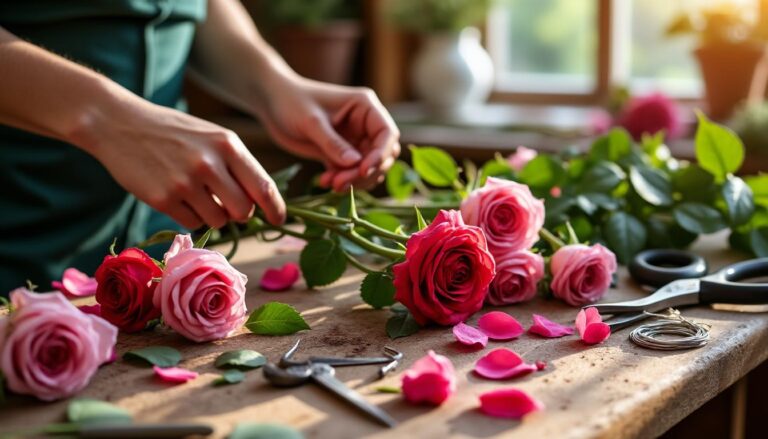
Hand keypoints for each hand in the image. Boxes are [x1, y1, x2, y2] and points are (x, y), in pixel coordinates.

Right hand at [76, 98, 285, 228]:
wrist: (118, 123)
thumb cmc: (173, 132)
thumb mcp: (211, 137)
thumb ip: (236, 165)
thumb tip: (260, 203)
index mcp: (228, 144)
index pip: (263, 186)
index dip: (275, 208)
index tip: (279, 220)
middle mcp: (210, 163)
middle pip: (244, 210)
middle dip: (239, 213)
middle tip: (227, 205)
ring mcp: (186, 182)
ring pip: (219, 220)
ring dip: (213, 216)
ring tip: (196, 194)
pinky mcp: (163, 199)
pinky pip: (192, 223)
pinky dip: (190, 217)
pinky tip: (177, 196)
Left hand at [257, 77, 400, 191]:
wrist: (271, 102)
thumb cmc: (290, 101)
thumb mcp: (311, 122)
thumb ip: (333, 143)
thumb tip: (356, 164)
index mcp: (365, 107)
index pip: (387, 133)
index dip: (380, 154)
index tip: (363, 170)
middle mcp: (364, 124)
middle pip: (381, 155)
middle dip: (364, 172)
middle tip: (340, 183)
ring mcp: (354, 140)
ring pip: (368, 168)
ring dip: (354, 180)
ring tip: (330, 183)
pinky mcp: (341, 153)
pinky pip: (351, 173)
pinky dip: (342, 180)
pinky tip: (324, 181)